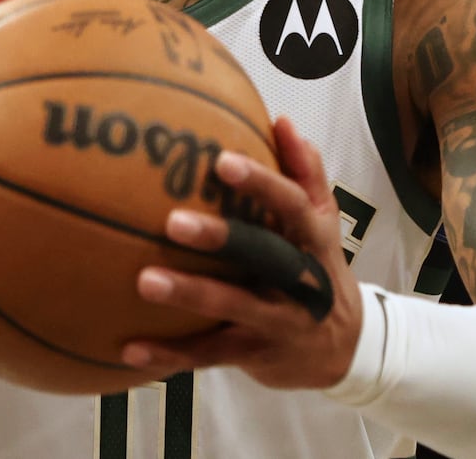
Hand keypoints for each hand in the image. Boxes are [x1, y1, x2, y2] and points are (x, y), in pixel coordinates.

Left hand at [119, 115, 365, 389]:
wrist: (346, 350)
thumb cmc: (319, 268)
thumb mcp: (323, 223)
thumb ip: (305, 173)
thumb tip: (281, 120)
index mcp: (314, 241)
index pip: (293, 206)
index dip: (262, 184)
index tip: (222, 160)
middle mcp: (301, 282)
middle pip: (265, 257)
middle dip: (222, 239)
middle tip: (172, 222)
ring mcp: (279, 322)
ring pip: (234, 308)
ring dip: (190, 295)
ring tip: (144, 282)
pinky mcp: (256, 355)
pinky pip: (209, 354)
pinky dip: (170, 355)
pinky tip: (129, 348)